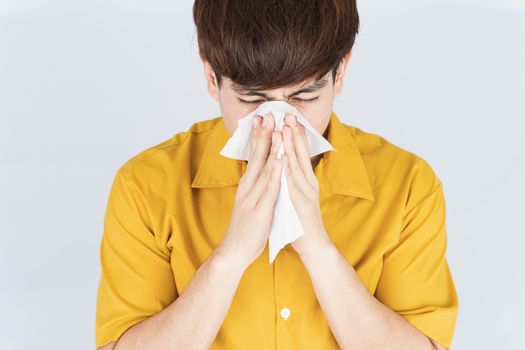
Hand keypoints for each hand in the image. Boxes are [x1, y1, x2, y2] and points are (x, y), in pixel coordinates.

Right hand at [218, 113, 283, 268]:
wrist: (234, 251)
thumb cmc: (246, 226)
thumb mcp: (250, 201)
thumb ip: (257, 186)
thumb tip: (265, 171)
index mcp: (248, 184)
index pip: (254, 155)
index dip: (258, 136)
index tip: (263, 117)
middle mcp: (248, 187)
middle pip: (256, 156)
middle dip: (262, 134)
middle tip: (267, 114)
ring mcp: (252, 197)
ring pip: (263, 169)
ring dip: (269, 148)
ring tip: (276, 130)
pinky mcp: (259, 210)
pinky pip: (269, 190)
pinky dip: (274, 174)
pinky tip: (279, 161)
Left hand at [281, 113, 331, 256]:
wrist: (313, 245)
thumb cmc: (301, 221)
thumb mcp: (295, 195)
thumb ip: (292, 181)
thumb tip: (284, 165)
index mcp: (304, 180)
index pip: (298, 154)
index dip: (294, 136)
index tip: (287, 118)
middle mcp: (307, 183)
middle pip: (300, 155)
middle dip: (294, 134)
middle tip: (289, 115)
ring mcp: (306, 194)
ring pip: (297, 166)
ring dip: (292, 147)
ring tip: (286, 129)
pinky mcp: (302, 205)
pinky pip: (293, 186)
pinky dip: (288, 172)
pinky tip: (284, 160)